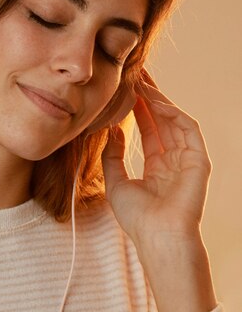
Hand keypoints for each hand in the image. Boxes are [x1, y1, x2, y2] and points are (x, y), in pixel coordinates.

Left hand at [101, 73, 211, 250]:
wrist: (156, 237)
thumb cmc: (136, 217)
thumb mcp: (115, 181)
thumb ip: (113, 155)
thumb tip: (112, 129)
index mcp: (157, 167)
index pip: (148, 129)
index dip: (138, 109)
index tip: (126, 90)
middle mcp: (174, 160)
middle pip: (162, 120)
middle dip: (150, 97)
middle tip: (136, 75)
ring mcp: (187, 160)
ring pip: (174, 121)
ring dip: (159, 100)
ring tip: (142, 82)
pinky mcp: (199, 160)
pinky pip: (188, 129)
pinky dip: (172, 113)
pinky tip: (156, 101)